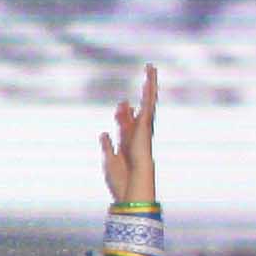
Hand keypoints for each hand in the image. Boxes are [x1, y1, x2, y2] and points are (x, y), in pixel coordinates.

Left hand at [101, 67, 158, 205]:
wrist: (132, 187)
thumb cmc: (121, 180)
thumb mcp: (109, 159)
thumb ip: (107, 145)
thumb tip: (104, 132)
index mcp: (127, 143)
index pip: (127, 124)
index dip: (124, 114)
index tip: (122, 104)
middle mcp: (138, 134)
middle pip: (139, 110)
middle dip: (141, 95)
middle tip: (145, 78)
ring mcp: (143, 129)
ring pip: (148, 102)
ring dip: (150, 85)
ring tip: (151, 68)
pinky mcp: (145, 127)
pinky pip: (148, 104)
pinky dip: (150, 90)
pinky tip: (150, 76)